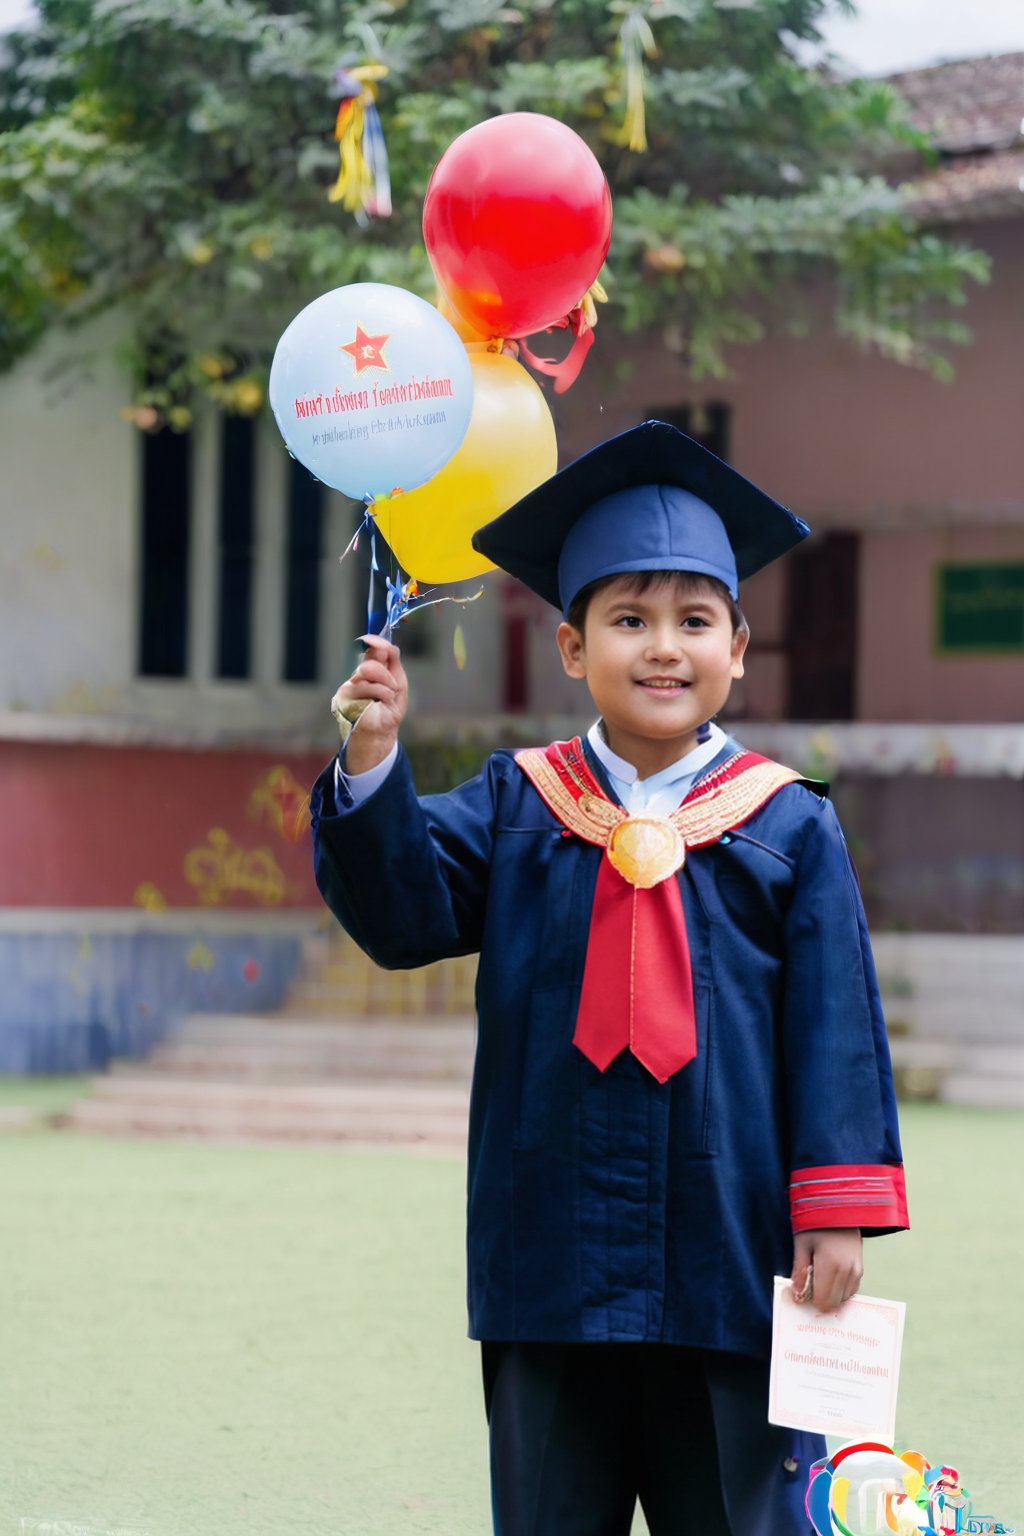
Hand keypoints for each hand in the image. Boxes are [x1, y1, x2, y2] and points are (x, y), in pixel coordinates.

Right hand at [331, 634, 407, 773]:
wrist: (382, 733)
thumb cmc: (389, 709)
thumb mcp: (397, 683)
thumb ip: (392, 662)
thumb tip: (388, 644)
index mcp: (369, 670)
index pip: (368, 649)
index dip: (375, 642)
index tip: (383, 645)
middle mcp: (357, 676)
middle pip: (370, 661)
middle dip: (386, 674)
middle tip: (394, 688)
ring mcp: (349, 686)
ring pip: (367, 670)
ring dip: (386, 684)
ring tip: (389, 698)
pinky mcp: (344, 696)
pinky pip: (366, 686)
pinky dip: (381, 693)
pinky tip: (383, 703)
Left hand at [791, 1228, 862, 1312]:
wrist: (839, 1210)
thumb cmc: (816, 1225)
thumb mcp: (802, 1244)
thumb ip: (799, 1271)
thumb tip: (797, 1296)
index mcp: (830, 1264)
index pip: (822, 1300)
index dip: (809, 1298)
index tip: (802, 1286)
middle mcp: (846, 1270)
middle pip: (832, 1303)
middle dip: (820, 1298)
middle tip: (810, 1280)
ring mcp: (856, 1271)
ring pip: (842, 1299)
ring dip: (830, 1293)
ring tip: (821, 1273)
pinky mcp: (860, 1270)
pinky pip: (850, 1291)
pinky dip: (839, 1289)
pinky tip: (830, 1274)